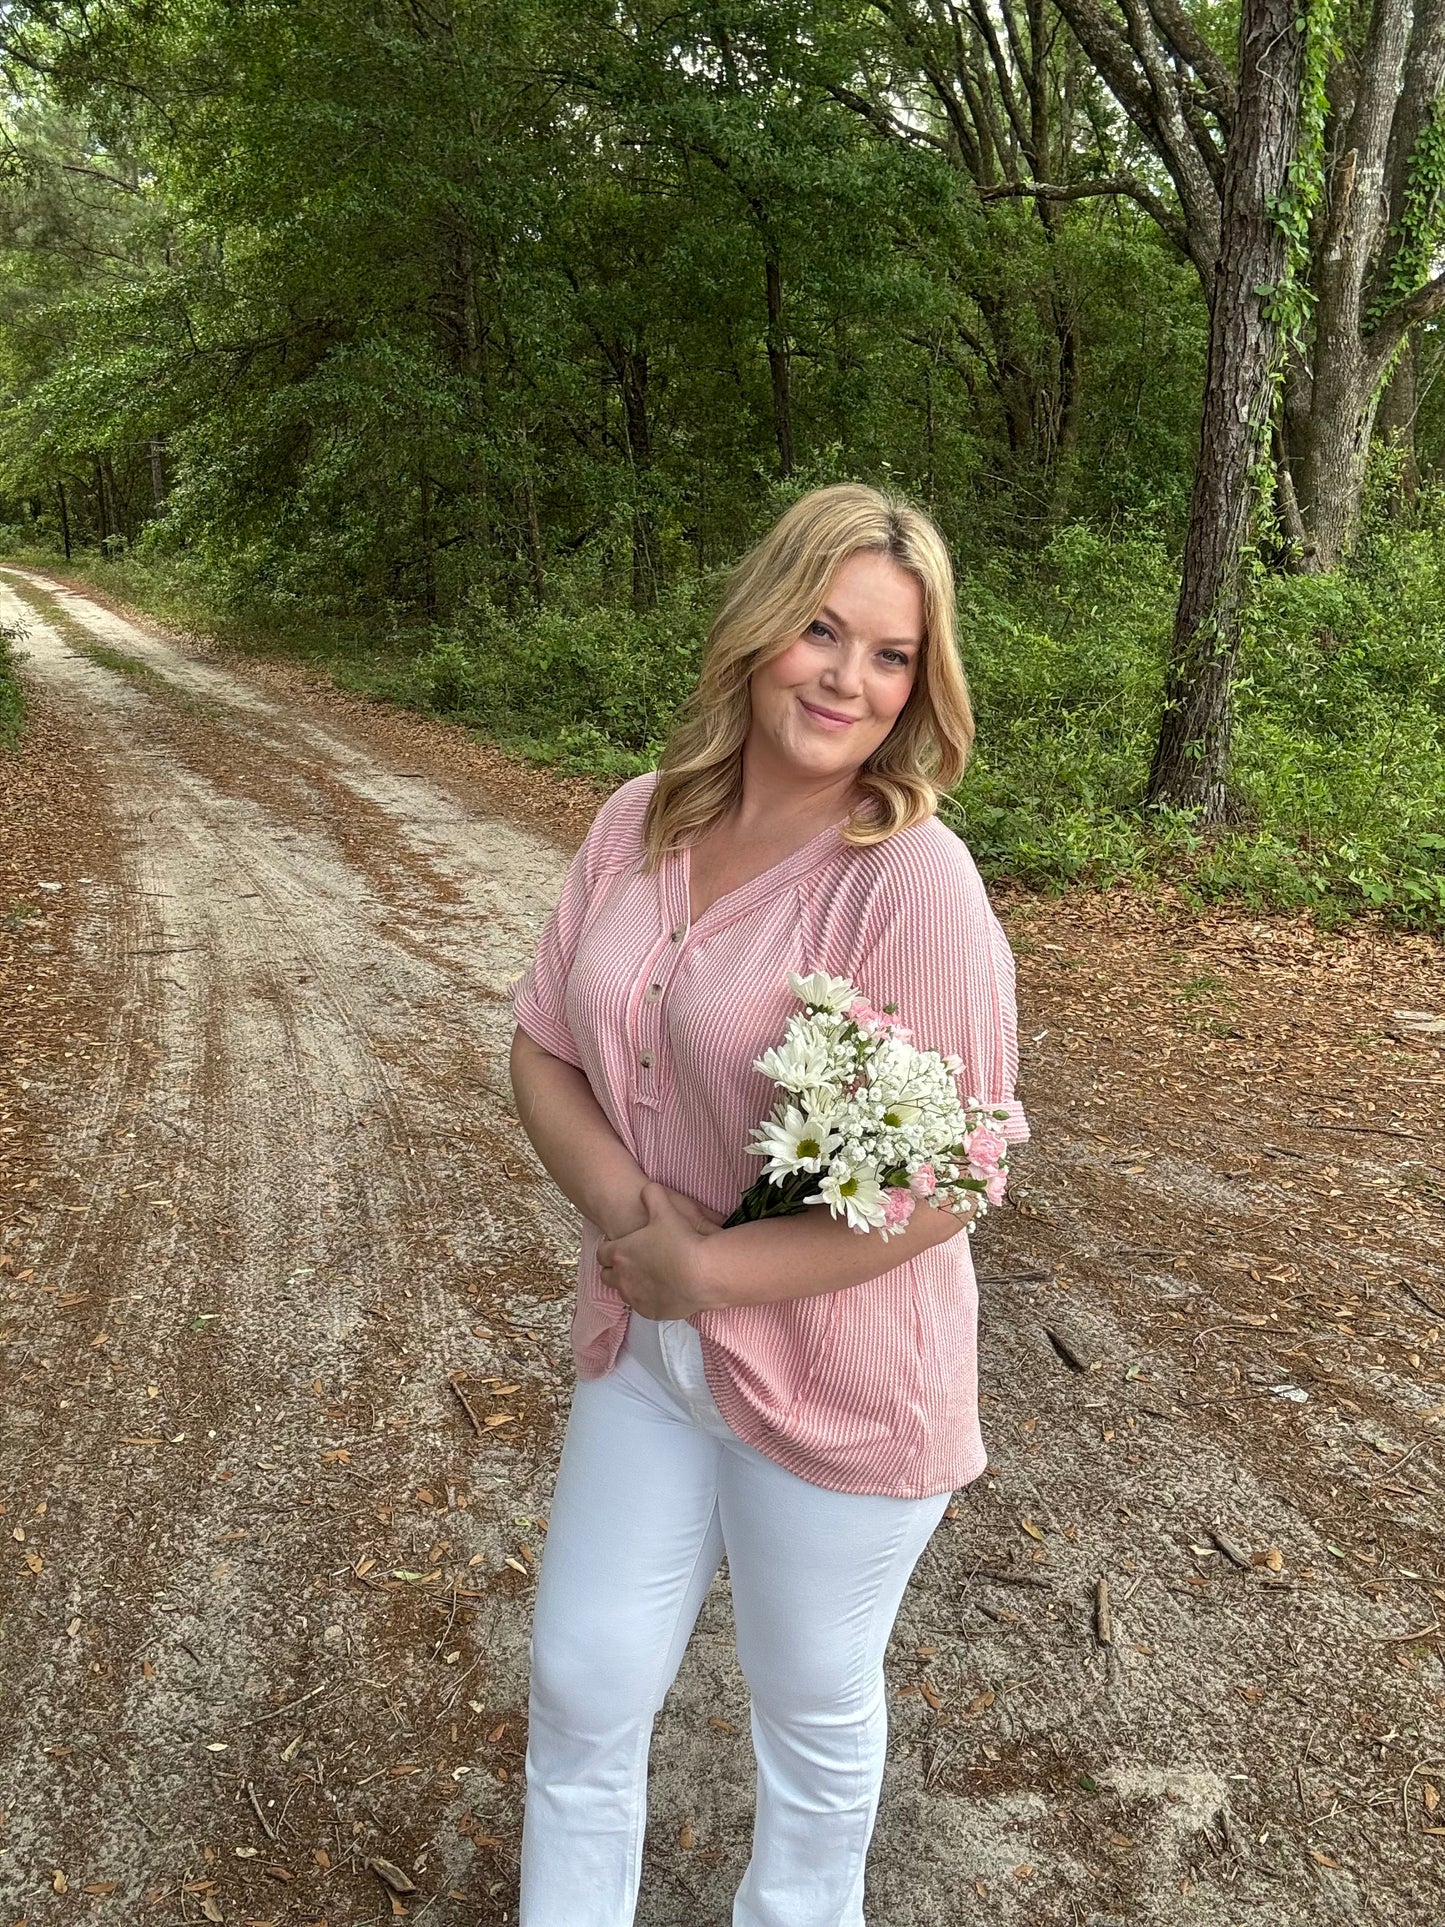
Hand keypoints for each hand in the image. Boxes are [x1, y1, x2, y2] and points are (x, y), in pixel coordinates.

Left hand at [597, 1181, 725, 1319]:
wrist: (703, 1274)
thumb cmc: (682, 1241)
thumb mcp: (666, 1209)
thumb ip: (653, 1195)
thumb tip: (647, 1188)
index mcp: (620, 1253)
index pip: (602, 1253)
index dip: (612, 1248)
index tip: (624, 1244)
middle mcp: (622, 1278)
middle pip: (607, 1275)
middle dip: (616, 1268)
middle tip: (634, 1261)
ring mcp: (636, 1298)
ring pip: (624, 1292)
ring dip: (631, 1284)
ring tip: (650, 1275)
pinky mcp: (651, 1312)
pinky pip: (643, 1306)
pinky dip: (649, 1298)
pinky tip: (662, 1289)